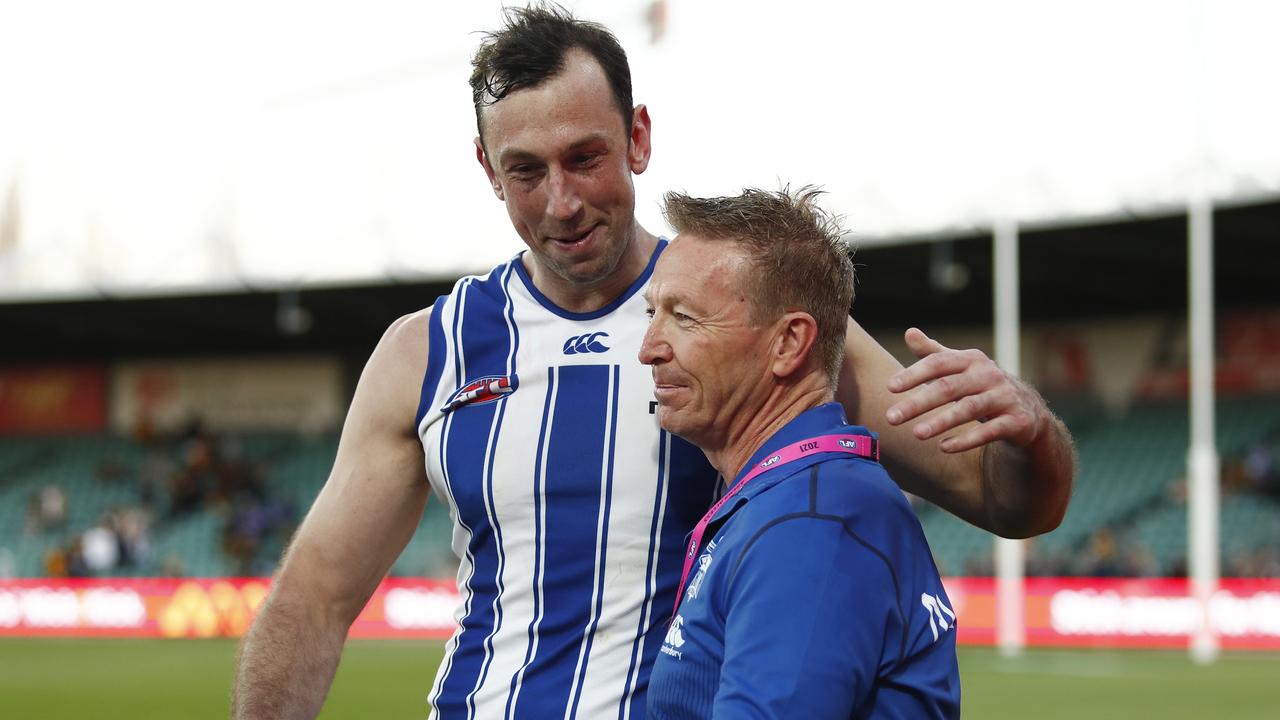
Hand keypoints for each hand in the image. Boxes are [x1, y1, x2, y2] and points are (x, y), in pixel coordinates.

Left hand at [884, 327, 1043, 452]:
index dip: (914, 374)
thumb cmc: (982, 386)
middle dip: (918, 403)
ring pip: (969, 409)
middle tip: (891, 418)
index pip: (939, 363)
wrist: (1028, 411)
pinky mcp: (1017, 421)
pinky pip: (990, 431)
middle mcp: (989, 375)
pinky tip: (943, 447)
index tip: (889, 387)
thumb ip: (933, 353)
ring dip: (940, 422)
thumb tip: (908, 332)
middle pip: (949, 387)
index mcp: (972, 360)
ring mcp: (1005, 398)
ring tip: (916, 434)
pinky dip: (967, 440)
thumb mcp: (960, 368)